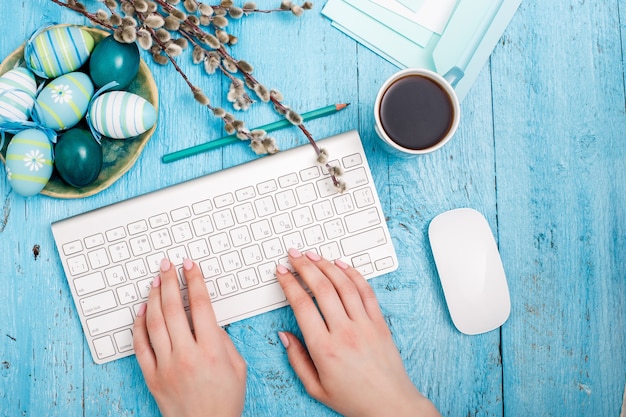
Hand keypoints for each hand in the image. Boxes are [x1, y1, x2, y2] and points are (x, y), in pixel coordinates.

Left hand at [133, 258, 246, 416]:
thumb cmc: (225, 400)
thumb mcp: (237, 366)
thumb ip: (223, 339)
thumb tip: (208, 319)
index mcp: (212, 350)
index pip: (201, 305)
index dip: (195, 280)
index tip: (190, 266)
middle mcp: (187, 354)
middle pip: (174, 308)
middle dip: (170, 281)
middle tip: (168, 265)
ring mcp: (166, 365)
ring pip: (154, 322)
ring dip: (154, 297)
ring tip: (155, 281)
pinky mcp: (152, 376)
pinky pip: (140, 345)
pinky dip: (139, 324)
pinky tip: (142, 310)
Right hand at [276, 249, 439, 416]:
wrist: (390, 405)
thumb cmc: (353, 399)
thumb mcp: (315, 387)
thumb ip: (296, 359)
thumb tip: (284, 335)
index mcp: (324, 349)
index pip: (302, 305)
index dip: (289, 283)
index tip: (282, 272)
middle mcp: (345, 332)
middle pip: (322, 288)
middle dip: (305, 266)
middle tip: (294, 254)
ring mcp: (365, 325)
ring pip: (344, 285)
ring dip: (327, 265)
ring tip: (313, 255)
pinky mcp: (379, 323)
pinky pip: (366, 291)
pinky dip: (354, 274)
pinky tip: (342, 265)